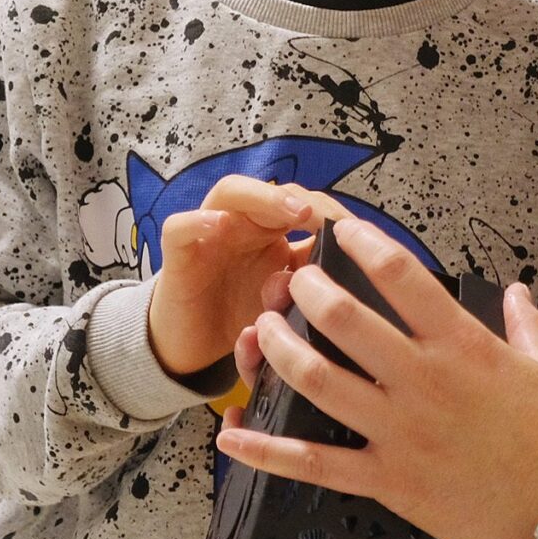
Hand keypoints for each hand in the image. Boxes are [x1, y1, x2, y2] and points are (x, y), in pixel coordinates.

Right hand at [146, 177, 346, 377]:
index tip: (359, 234)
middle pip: (274, 191)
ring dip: (265, 197)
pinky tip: (219, 224)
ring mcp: (210, 234)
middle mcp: (244, 224)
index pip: (305, 205)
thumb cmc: (242, 316)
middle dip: (306, 200)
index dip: (332, 213)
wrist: (192, 347)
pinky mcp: (178, 254)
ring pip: (231, 191)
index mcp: (273, 232)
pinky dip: (198, 221)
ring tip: (293, 212)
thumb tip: (357, 271)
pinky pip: (180, 226)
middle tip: (330, 220)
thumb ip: (313, 282)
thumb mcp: (287, 303)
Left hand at [215, 218, 537, 538]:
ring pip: (319, 381)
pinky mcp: (389, 480)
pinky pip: (316, 464)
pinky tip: (232, 437)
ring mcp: (400, 431)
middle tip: (292, 280)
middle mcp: (423, 381)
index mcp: (464, 346)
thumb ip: (525, 327)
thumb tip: (515, 293)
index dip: (363, 243)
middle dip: (309, 291)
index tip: (341, 229)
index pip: (401, 276)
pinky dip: (268, 451)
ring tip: (261, 330)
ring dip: (280, 351)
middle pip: (346, 320)